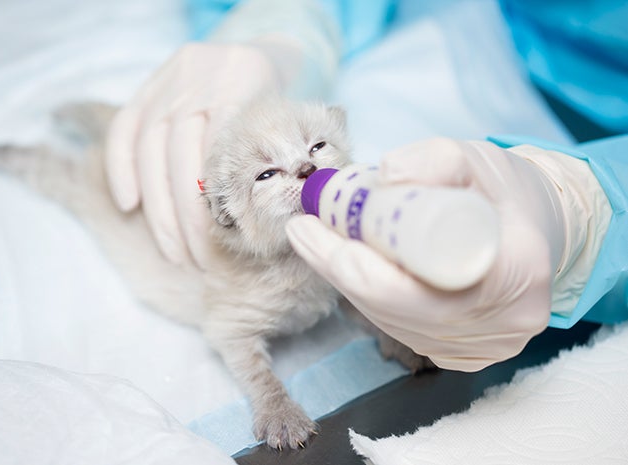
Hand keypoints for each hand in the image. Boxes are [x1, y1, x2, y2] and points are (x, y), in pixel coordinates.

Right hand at [106, 42, 282, 267]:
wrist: (258, 49)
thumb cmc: (275, 103)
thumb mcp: (287, 121)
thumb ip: (274, 158)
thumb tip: (263, 223)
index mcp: (245, 80)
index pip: (220, 152)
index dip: (215, 206)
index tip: (221, 247)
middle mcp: (202, 75)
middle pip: (183, 155)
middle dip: (187, 218)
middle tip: (197, 260)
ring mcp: (170, 79)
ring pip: (150, 147)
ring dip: (158, 208)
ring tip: (172, 250)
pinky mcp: (147, 85)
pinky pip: (123, 128)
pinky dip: (121, 168)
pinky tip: (129, 205)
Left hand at [287, 138, 566, 371]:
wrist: (539, 229)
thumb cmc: (506, 193)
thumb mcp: (477, 160)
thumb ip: (435, 160)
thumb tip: (384, 176)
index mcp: (516, 274)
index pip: (410, 286)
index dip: (349, 261)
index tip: (307, 226)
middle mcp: (501, 326)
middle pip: (389, 307)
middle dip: (336, 267)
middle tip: (302, 229)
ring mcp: (481, 348)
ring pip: (389, 321)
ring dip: (348, 282)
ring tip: (321, 239)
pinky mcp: (463, 354)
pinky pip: (399, 328)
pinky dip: (370, 297)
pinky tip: (353, 266)